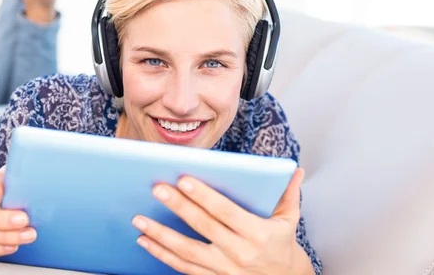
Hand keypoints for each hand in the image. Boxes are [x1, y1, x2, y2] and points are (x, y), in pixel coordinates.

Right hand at [0, 165, 37, 257]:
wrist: (36, 223)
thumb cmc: (39, 200)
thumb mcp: (41, 187)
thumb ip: (43, 179)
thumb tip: (57, 171)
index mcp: (4, 186)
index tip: (0, 191)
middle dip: (1, 219)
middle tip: (24, 220)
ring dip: (3, 236)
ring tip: (29, 236)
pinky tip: (13, 247)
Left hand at [131, 168, 313, 274]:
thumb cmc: (281, 245)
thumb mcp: (290, 220)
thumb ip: (289, 194)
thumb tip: (294, 169)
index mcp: (258, 234)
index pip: (226, 211)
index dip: (204, 196)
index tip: (183, 179)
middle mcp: (240, 254)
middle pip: (203, 228)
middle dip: (178, 207)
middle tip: (157, 189)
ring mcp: (225, 270)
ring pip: (187, 252)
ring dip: (160, 234)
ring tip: (139, 219)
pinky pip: (183, 268)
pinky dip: (162, 255)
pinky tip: (145, 241)